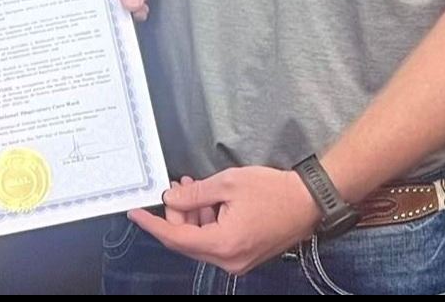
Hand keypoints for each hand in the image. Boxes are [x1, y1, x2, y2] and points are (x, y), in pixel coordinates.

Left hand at [128, 166, 322, 277]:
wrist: (310, 202)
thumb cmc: (274, 191)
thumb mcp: (229, 184)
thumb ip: (195, 194)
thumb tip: (171, 199)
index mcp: (223, 244)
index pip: (176, 237)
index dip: (153, 224)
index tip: (135, 214)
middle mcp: (229, 260)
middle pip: (187, 241)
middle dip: (177, 214)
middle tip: (177, 187)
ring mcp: (238, 261)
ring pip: (201, 242)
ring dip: (193, 217)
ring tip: (194, 188)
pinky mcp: (246, 256)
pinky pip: (216, 243)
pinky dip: (208, 224)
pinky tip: (210, 202)